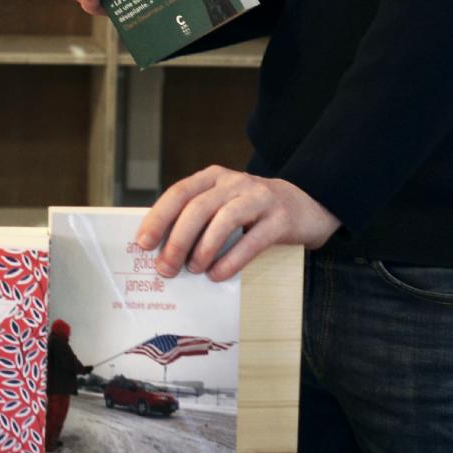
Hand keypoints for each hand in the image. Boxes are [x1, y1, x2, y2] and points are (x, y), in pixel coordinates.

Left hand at [137, 166, 339, 282]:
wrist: (308, 206)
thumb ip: (198, 219)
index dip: (159, 217)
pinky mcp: (281, 218)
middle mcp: (235, 182)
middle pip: (198, 207)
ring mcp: (260, 197)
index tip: (143, 243)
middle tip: (166, 268)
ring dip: (203, 248)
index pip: (180, 192)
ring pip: (224, 219)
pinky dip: (231, 260)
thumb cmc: (254, 212)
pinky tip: (218, 275)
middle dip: (177, 240)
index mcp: (214, 177)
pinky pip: (252, 240)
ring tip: (193, 270)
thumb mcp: (224, 205)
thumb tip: (162, 251)